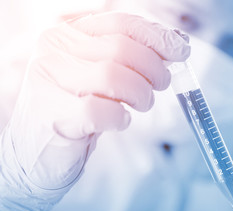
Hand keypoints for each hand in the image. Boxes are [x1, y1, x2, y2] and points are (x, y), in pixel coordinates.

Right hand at [0, 12, 189, 210]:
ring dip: (140, 94)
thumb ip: (132, 56)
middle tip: (159, 86)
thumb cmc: (77, 110)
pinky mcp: (52, 114)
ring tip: (141, 104)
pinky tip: (119, 121)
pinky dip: (120, 118)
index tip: (180, 51)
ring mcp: (48, 81)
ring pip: (113, 77)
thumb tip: (176, 41)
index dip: (156, 36)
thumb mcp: (102, 75)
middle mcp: (54, 51)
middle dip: (153, 70)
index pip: (119, 23)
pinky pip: (101, 111)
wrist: (40, 151)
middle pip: (122, 49)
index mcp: (68, 34)